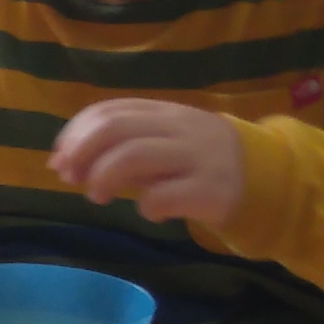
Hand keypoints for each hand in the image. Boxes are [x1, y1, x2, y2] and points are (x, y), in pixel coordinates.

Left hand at [51, 98, 253, 224]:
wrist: (265, 178)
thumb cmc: (200, 162)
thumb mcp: (165, 142)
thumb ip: (123, 145)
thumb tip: (64, 160)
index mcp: (163, 113)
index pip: (109, 110)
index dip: (76, 134)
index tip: (59, 160)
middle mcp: (178, 128)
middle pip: (116, 129)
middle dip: (82, 154)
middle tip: (71, 179)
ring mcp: (196, 156)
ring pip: (135, 156)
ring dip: (104, 177)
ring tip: (97, 196)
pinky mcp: (210, 189)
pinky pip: (166, 195)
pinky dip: (147, 206)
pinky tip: (150, 212)